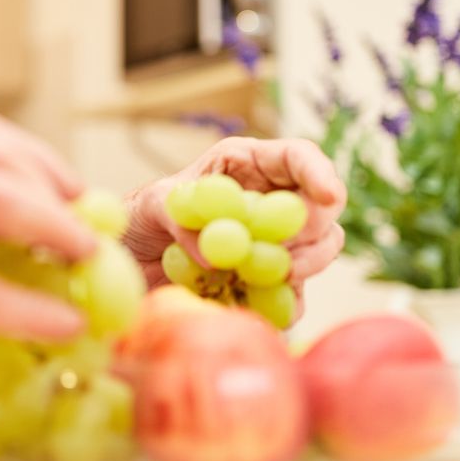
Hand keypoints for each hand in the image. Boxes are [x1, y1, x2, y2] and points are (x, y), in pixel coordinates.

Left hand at [122, 136, 346, 299]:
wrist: (130, 259)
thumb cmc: (142, 217)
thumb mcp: (151, 206)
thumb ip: (182, 222)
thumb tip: (216, 257)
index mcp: (247, 164)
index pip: (299, 157)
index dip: (320, 173)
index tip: (328, 196)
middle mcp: (270, 198)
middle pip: (321, 207)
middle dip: (312, 230)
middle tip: (287, 256)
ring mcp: (275, 240)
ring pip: (321, 248)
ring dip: (304, 265)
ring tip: (265, 276)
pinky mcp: (269, 279)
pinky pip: (295, 294)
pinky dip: (284, 304)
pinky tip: (253, 302)